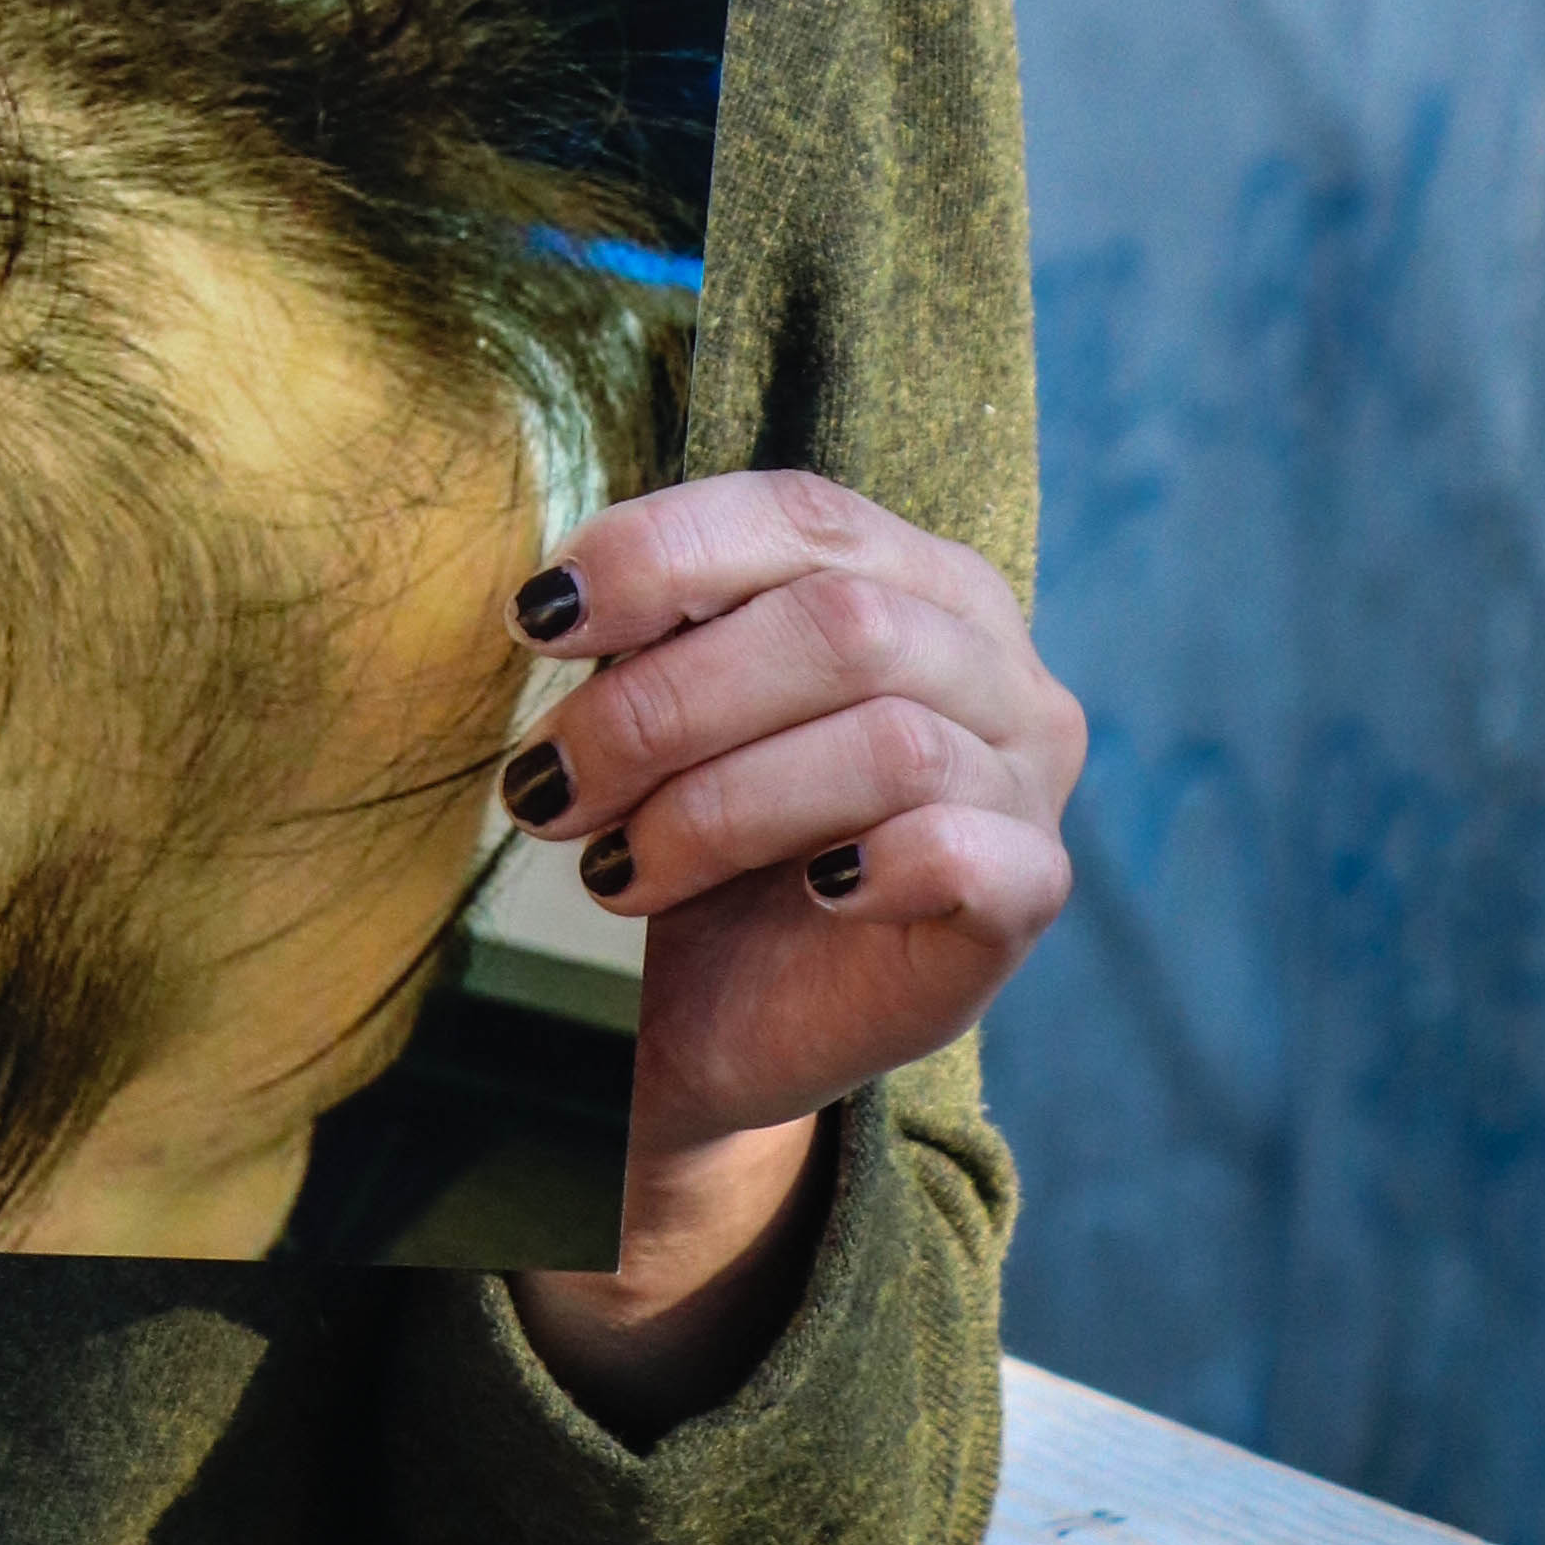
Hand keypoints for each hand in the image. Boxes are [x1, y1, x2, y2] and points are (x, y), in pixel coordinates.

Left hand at [497, 467, 1082, 1435]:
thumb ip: (611, 631)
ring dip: (714, 786)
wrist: (672, 1038)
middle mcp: (976, 640)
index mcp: (874, 557)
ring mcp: (1022, 768)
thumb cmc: (628, 844)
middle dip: (663, 700)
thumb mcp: (607, 720)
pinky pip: (968, 844)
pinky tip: (777, 893)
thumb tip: (522, 572)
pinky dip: (848, 849)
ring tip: (612, 862)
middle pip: (830, 614)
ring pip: (882, 718)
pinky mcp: (1021, 898)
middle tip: (549, 790)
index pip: (781, 506)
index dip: (656, 550)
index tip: (527, 617)